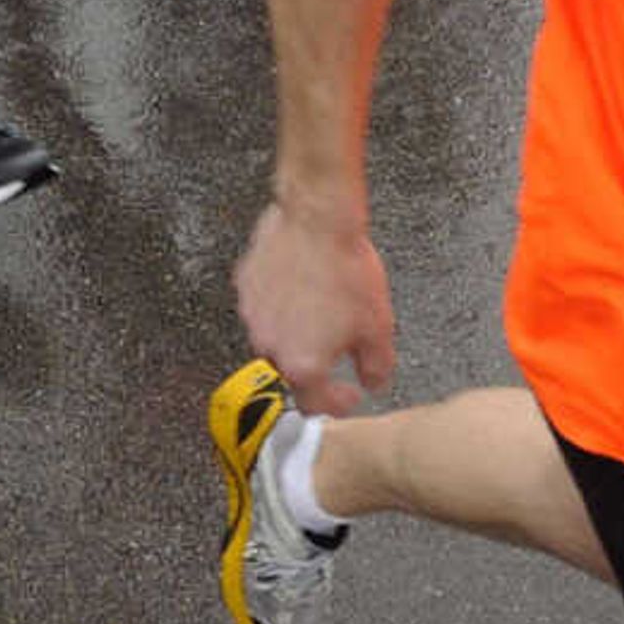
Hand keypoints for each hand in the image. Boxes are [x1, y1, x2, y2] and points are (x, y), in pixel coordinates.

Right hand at [235, 198, 396, 417]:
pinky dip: (282, 301)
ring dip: (298, 329)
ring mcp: (253, 315)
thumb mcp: (378, 326)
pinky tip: (305, 283)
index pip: (314, 404)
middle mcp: (270, 346)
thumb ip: (375, 366)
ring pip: (276, 335)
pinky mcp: (245, 285)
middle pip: (293, 368)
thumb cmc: (347, 270)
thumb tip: (373, 382)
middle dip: (317, 360)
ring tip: (325, 303)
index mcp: (302, 364)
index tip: (349, 394)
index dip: (337, 402)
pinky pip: (264, 304)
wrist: (318, 219)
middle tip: (341, 339)